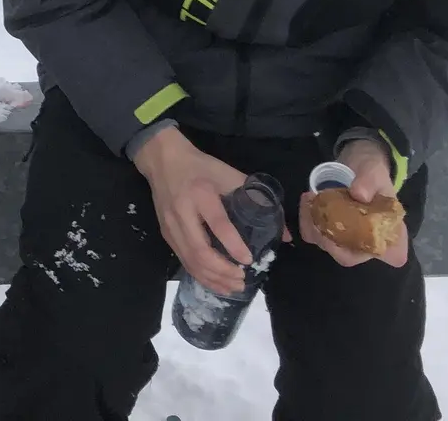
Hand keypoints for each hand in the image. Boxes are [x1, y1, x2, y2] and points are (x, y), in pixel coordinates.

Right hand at [134, 127, 270, 294]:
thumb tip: (284, 233)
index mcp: (202, 193)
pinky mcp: (166, 234)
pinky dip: (200, 275)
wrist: (163, 159)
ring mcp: (171, 225)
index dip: (233, 244)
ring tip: (233, 287)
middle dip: (223, 271)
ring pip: (191, 260)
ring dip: (212, 278)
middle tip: (243, 280)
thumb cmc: (201, 166)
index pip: (218, 224)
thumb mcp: (229, 174)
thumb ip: (256, 199)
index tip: (249, 260)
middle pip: (201, 250)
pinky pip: (183, 260)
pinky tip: (215, 282)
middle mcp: (183, 212)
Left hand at [297, 136, 409, 268]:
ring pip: (326, 245)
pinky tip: (308, 199)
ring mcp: (347, 241)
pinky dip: (306, 220)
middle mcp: (370, 244)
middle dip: (326, 236)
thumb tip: (360, 194)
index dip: (370, 249)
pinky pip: (313, 234)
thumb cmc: (372, 171)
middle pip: (347, 256)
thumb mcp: (374, 171)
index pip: (387, 257)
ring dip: (312, 225)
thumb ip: (369, 182)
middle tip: (316, 210)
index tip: (343, 232)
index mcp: (391, 233)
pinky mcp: (330, 233)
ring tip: (310, 197)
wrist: (358, 165)